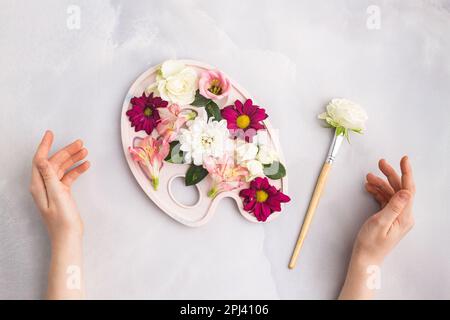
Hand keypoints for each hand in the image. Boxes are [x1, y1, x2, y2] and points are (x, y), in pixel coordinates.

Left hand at [30, 130, 89, 241]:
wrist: (68, 236)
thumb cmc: (62, 220)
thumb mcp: (56, 195)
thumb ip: (49, 176)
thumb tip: (42, 159)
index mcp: (39, 185)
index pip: (40, 160)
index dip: (45, 145)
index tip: (51, 134)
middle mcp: (44, 185)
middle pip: (54, 162)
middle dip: (66, 151)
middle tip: (79, 143)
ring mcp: (53, 189)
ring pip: (62, 168)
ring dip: (73, 159)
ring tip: (85, 151)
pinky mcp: (62, 193)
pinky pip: (69, 177)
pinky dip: (77, 170)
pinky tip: (86, 166)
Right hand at [339, 156, 414, 299]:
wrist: (365, 258)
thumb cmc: (370, 244)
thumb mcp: (380, 223)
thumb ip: (393, 206)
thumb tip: (405, 191)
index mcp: (404, 217)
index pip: (408, 190)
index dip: (406, 173)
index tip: (403, 159)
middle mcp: (403, 216)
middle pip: (399, 189)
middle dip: (389, 175)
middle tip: (379, 164)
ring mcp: (396, 217)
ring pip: (391, 193)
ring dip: (380, 184)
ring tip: (368, 178)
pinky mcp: (388, 218)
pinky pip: (385, 200)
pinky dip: (377, 192)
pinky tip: (369, 188)